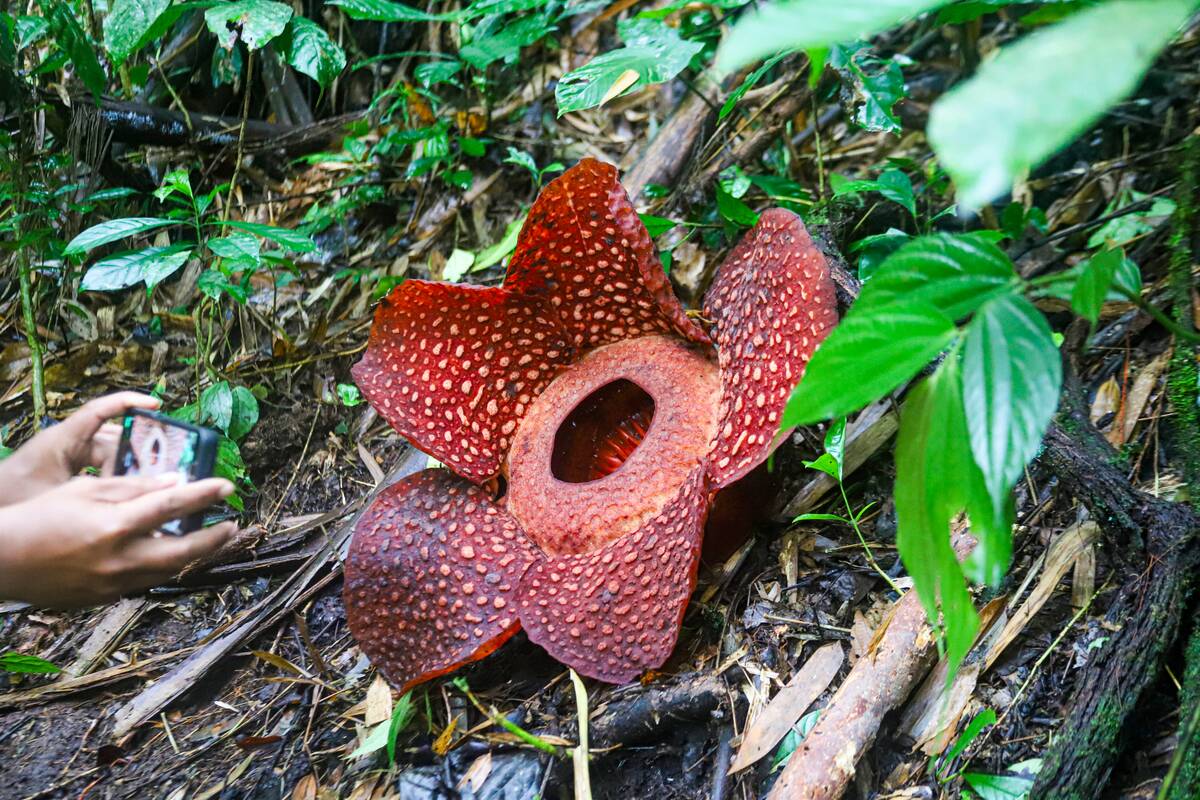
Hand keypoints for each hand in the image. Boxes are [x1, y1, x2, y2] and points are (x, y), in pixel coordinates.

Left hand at [0, 392, 160, 506]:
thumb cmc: (11, 498)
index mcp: (64, 439)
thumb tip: (136, 493)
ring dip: (126, 469)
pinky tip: (126, 495)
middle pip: (113, 439)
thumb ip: (98, 493)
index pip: (100, 411)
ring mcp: (68, 457)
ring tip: (147, 486)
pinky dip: (113, 478)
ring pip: (109, 456)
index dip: (129, 403)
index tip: (156, 404)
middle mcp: (69, 443)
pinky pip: (99, 468)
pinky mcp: (67, 470)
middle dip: (137, 451)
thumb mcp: (59, 497)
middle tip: (162, 466)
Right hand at [0, 473, 236, 606]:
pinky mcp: (105, 598)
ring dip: (193, 556)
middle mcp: (119, 559)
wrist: (2, 560)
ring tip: (210, 540)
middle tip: (232, 525)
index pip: (172, 506)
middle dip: (214, 539)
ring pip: (168, 572)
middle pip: (183, 551)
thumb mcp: (84, 490)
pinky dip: (161, 567)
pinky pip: (144, 582)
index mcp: (114, 526)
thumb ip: (132, 487)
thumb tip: (175, 481)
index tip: (227, 486)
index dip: (204, 494)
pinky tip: (168, 555)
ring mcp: (113, 584)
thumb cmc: (40, 516)